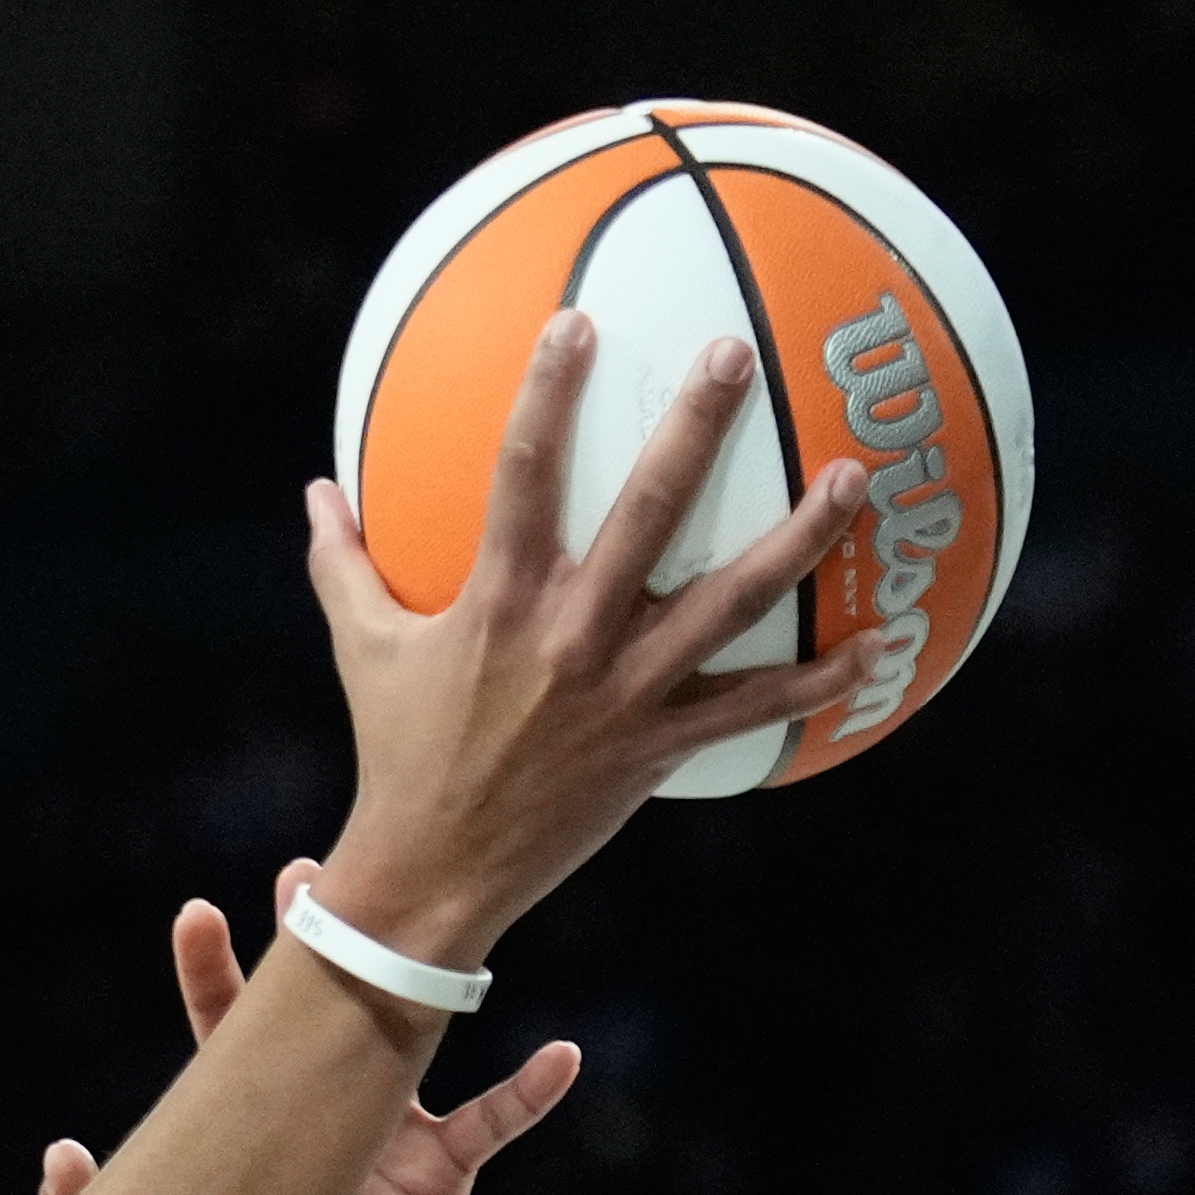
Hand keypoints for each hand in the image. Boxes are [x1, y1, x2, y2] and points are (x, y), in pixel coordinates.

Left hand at [38, 861, 579, 1194]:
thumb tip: (58, 1154)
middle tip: (304, 876)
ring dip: (416, 982)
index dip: (210, 969)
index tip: (195, 915)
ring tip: (430, 919)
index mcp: (256, 1116)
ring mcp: (390, 1129)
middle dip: (316, 940)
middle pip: (321, 1003)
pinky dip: (528, 1092)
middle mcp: (326, 1102)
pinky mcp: (442, 1174)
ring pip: (407, 1036)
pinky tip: (559, 1059)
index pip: (227, 1024)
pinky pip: (493, 1123)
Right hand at [301, 316, 892, 970]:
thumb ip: (343, 563)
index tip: (577, 320)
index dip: (547, 393)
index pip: (522, 473)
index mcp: (499, 602)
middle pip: (650, 512)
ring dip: (799, 539)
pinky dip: (819, 680)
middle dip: (696, 428)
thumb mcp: (362, 651)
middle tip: (734, 356)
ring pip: (729, 601)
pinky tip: (878, 643)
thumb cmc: (397, 753)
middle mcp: (571, 636)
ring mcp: (625, 692)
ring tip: (853, 478)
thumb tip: (316, 489)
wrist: (433, 873)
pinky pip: (752, 706)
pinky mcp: (659, 746)